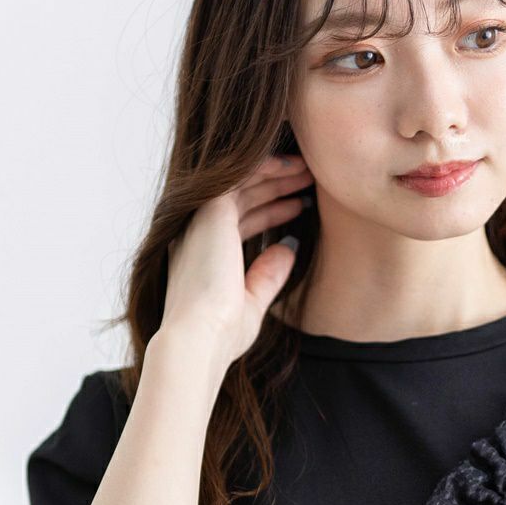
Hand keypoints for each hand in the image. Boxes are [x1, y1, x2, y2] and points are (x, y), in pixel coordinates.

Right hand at [156, 151, 314, 370]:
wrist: (200, 337)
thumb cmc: (222, 333)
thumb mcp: (252, 301)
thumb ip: (268, 274)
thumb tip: (288, 248)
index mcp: (202, 255)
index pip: (239, 222)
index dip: (271, 211)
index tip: (299, 206)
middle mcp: (197, 232)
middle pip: (242, 198)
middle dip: (277, 187)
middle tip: (308, 180)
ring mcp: (200, 219)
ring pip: (242, 183)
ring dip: (276, 175)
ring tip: (308, 171)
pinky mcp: (209, 209)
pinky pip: (239, 175)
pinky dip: (265, 167)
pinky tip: (292, 167)